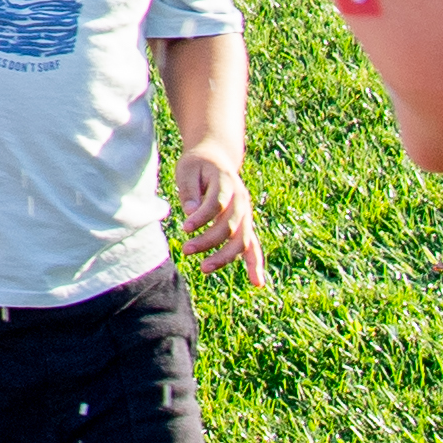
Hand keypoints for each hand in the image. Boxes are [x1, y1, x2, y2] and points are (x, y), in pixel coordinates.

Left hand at [176, 146, 266, 287]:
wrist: (216, 158)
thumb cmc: (198, 165)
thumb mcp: (187, 170)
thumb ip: (190, 191)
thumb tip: (190, 211)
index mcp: (226, 182)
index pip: (216, 204)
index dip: (202, 217)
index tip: (185, 227)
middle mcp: (241, 199)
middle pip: (229, 225)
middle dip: (208, 240)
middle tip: (186, 249)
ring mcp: (246, 214)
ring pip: (241, 240)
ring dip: (224, 256)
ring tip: (203, 268)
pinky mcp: (245, 225)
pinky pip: (253, 247)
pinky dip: (256, 264)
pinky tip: (258, 284)